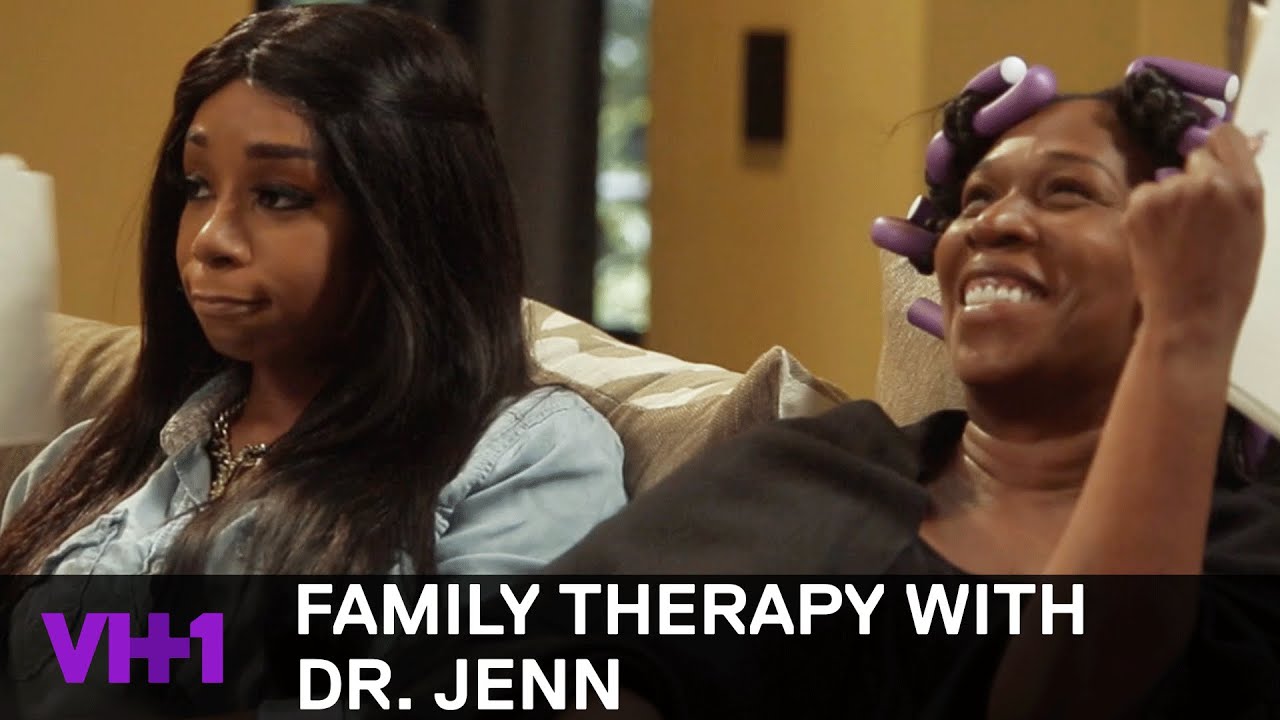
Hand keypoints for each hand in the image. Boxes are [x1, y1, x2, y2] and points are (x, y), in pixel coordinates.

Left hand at [1123, 124, 1264, 348]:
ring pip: (1166, 179)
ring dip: (1169, 199)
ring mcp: (1172, 192)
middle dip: (1194, 178)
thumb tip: (1235, 150)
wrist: (1190, 315)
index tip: (1212, 162)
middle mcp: (1209, 182)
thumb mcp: (1250, 226)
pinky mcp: (1140, 205)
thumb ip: (1240, 187)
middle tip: (1195, 218)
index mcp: (1246, 187)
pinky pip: (1144, 195)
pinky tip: (1158, 241)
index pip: (1227, 136)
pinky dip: (1147, 213)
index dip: (1217, 150)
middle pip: (1196, 155)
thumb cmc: (1226, 279)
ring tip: (1178, 238)